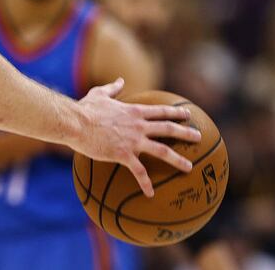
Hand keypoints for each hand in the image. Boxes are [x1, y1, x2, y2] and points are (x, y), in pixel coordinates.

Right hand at [72, 78, 200, 197]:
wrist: (75, 122)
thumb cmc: (85, 108)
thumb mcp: (100, 94)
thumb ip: (112, 88)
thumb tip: (120, 81)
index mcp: (133, 111)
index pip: (160, 111)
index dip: (175, 112)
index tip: (187, 113)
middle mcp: (138, 125)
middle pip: (168, 129)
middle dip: (185, 133)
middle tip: (199, 137)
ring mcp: (133, 141)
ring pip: (162, 151)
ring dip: (178, 159)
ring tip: (189, 167)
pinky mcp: (123, 154)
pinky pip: (139, 172)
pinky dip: (146, 183)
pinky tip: (150, 194)